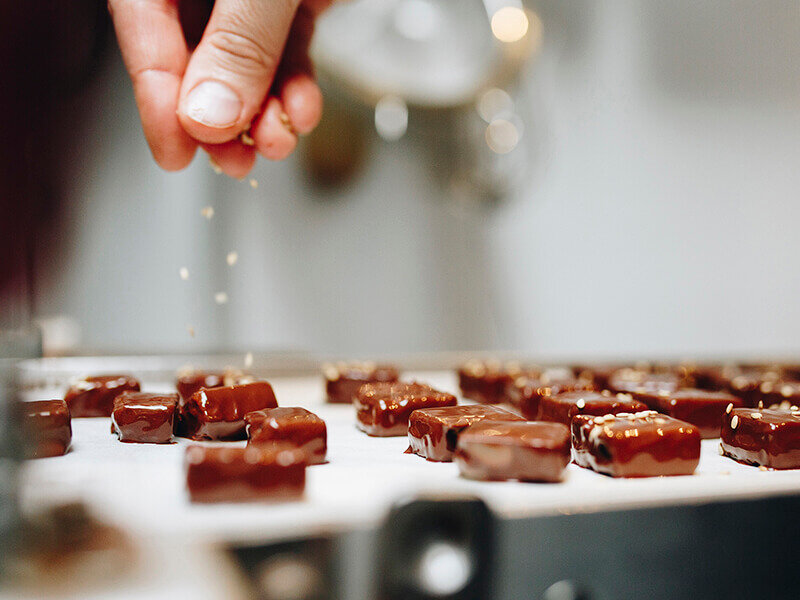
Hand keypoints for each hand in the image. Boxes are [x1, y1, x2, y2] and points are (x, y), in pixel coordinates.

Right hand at [109, 0, 330, 176]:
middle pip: (191, 54)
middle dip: (219, 117)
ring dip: (263, 113)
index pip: (141, 24)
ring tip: (276, 139)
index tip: (174, 152)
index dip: (156, 96)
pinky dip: (294, 88)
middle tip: (233, 157)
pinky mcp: (288, 1)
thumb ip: (238, 43)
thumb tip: (209, 115)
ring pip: (243, 64)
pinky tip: (301, 110)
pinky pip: (284, 52)